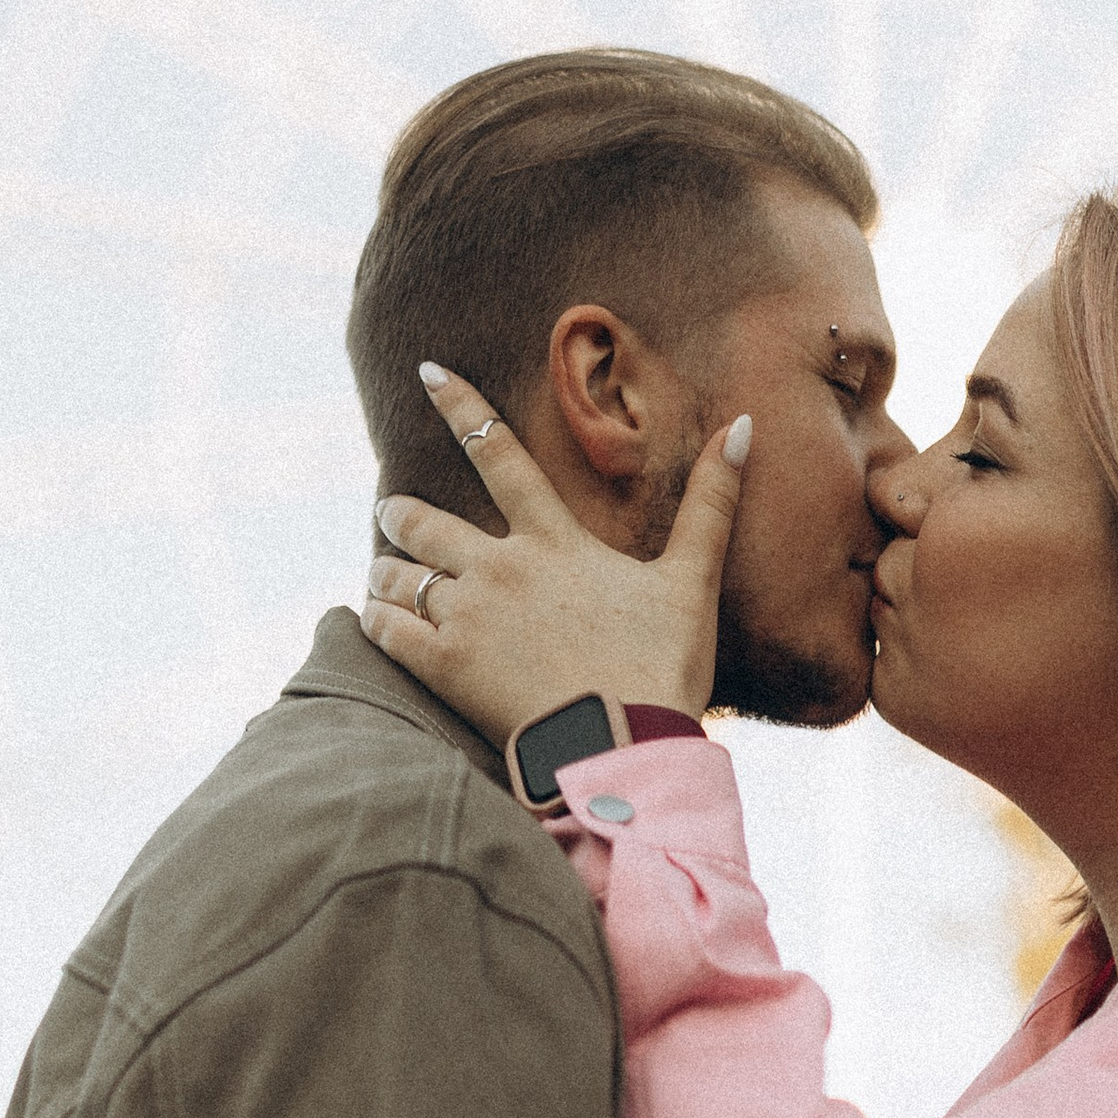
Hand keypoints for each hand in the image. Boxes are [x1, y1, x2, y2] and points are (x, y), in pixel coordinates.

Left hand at [358, 362, 748, 745]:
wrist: (624, 747)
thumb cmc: (662, 667)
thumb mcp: (692, 580)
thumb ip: (713, 502)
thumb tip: (744, 425)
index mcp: (552, 539)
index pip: (496, 453)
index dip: (459, 406)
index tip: (426, 370)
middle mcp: (499, 568)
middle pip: (422, 520)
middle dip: (398, 513)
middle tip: (391, 513)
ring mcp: (466, 618)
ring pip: (395, 574)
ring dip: (385, 569)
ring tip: (383, 573)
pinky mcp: (444, 668)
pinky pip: (384, 630)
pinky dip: (373, 619)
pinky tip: (374, 618)